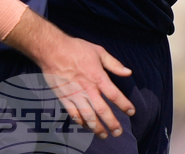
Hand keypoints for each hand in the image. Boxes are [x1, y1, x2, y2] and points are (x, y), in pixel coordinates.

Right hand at [4, 8, 134, 138]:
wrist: (53, 50)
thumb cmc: (76, 49)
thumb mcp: (98, 51)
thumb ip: (114, 64)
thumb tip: (128, 72)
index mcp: (98, 77)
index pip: (114, 95)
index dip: (124, 105)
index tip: (131, 111)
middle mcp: (88, 89)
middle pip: (103, 110)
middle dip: (112, 123)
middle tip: (118, 132)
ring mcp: (75, 95)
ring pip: (88, 116)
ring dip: (97, 128)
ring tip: (104, 135)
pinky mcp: (64, 98)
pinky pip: (74, 114)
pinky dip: (81, 122)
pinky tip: (86, 126)